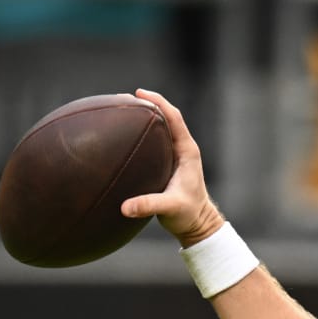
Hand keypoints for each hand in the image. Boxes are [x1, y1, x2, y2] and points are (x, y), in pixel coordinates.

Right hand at [120, 89, 224, 245]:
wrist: (196, 224)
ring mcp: (175, 155)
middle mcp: (182, 149)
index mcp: (187, 151)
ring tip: (121, 109)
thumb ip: (148, 206)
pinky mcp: (167, 163)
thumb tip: (124, 207)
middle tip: (124, 97)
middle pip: (166, 117)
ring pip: (160, 128)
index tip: (139, 93)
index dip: (158, 102)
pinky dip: (140, 133)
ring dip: (144, 116)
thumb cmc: (188, 215)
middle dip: (147, 104)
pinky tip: (123, 134)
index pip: (174, 118)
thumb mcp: (169, 209)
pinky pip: (153, 141)